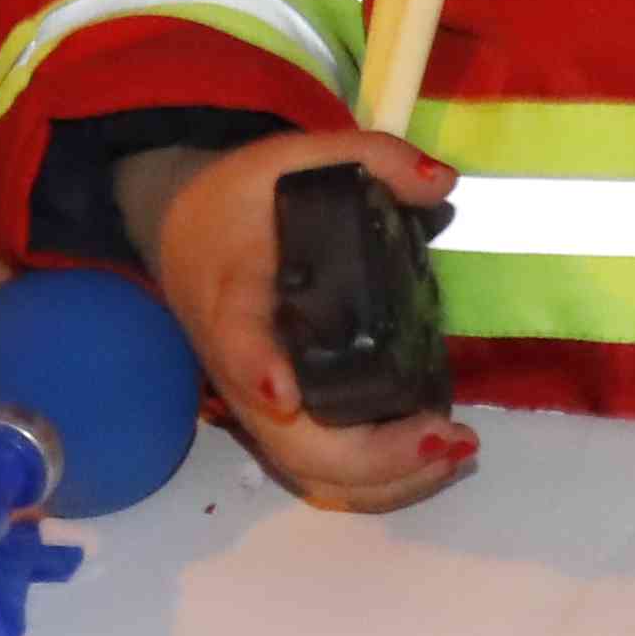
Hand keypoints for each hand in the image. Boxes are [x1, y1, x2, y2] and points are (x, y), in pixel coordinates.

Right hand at [131, 127, 475, 511]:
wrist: (180, 232)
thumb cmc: (238, 201)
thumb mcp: (291, 156)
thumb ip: (368, 158)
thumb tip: (442, 186)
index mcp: (232, 296)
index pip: (236, 338)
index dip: (256, 368)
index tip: (282, 395)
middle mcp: (240, 367)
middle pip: (290, 440)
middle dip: (370, 455)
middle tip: (446, 434)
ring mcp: (258, 402)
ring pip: (311, 470)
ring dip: (385, 479)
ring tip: (454, 452)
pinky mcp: (280, 419)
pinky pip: (325, 470)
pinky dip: (382, 478)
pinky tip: (434, 456)